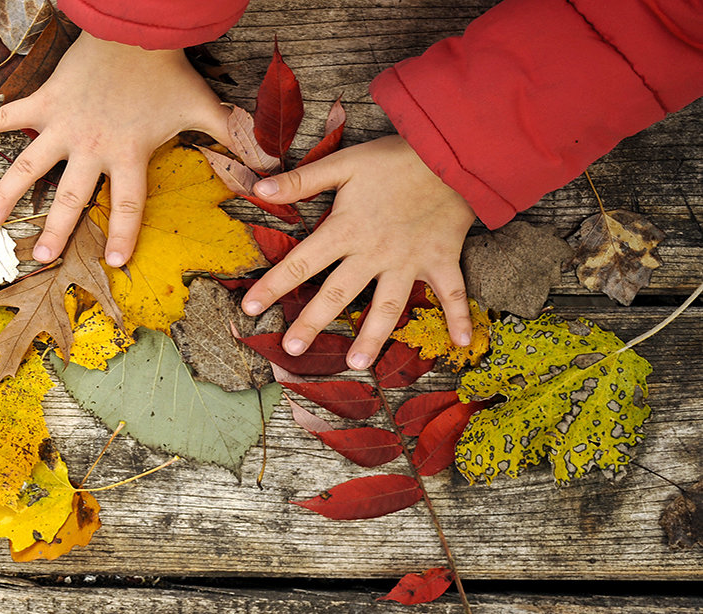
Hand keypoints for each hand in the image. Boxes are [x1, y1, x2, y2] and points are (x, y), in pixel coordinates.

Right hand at [0, 31, 232, 266]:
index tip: (116, 262)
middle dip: (58, 232)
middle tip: (42, 258)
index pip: (127, 205)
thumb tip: (276, 171)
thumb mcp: (207, 109)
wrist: (135, 29)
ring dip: (9, 196)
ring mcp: (62, 126)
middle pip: (72, 198)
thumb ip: (237, 143)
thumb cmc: (168, 72)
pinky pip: (6, 117)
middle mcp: (91, 147)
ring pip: (31, 168)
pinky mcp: (43, 102)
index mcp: (128, 155)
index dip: (124, 234)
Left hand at [241, 135, 475, 369]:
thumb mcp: (344, 162)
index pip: (301, 263)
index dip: (273, 285)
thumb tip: (259, 189)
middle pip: (338, 294)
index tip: (249, 308)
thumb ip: (302, 180)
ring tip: (356, 363)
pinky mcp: (442, 260)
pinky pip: (453, 293)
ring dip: (373, 337)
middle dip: (312, 322)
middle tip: (292, 349)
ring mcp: (409, 261)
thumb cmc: (394, 157)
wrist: (451, 152)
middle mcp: (374, 253)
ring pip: (388, 307)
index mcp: (346, 230)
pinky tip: (461, 343)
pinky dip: (460, 317)